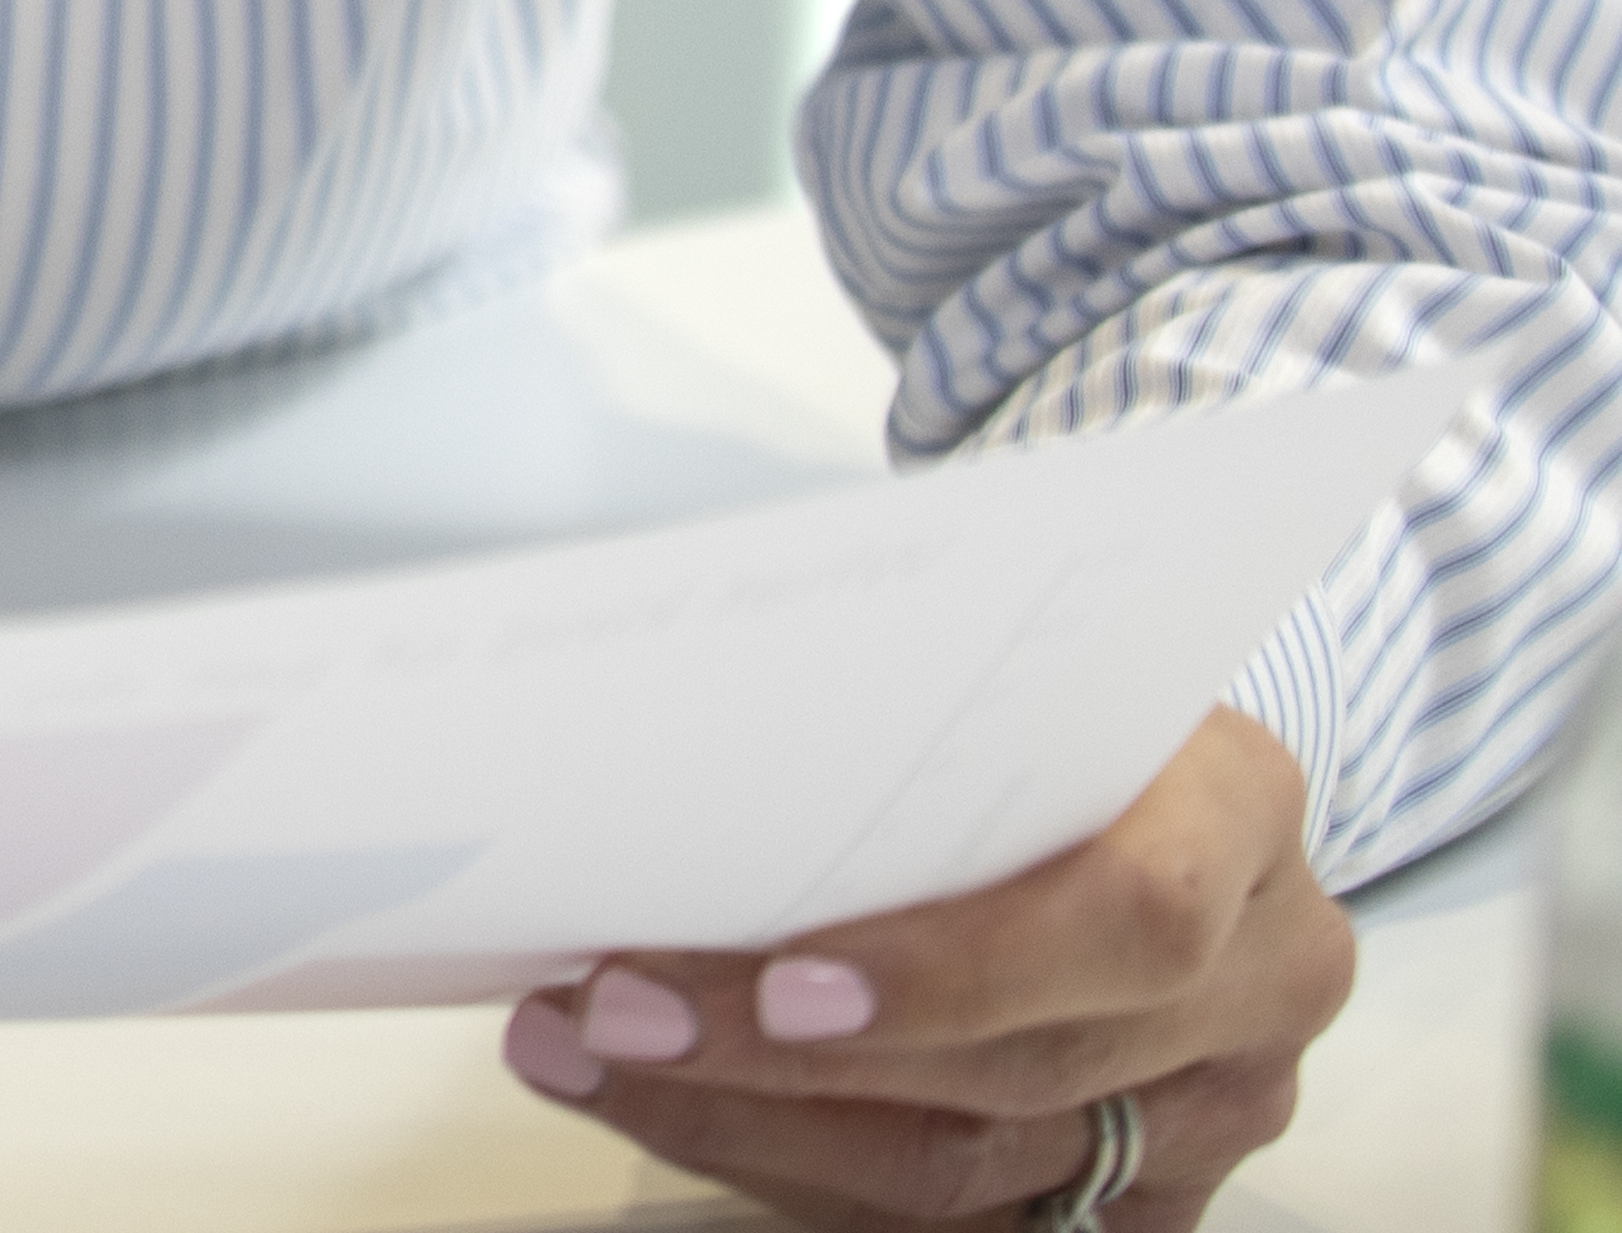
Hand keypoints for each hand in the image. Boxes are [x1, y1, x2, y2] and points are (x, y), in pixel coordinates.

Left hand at [507, 709, 1343, 1225]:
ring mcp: (1218, 1102)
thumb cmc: (1041, 710)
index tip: (785, 980)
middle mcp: (1262, 974)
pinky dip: (788, 1165)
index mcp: (1237, 807)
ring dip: (749, 1121)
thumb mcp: (1003, 668)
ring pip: (974, 1169)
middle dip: (784, 1057)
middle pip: (1023, 1066)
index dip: (959, 968)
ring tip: (583, 1051)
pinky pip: (961, 1217)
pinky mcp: (1152, 1192)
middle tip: (610, 1010)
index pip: (1130, 910)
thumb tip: (652, 746)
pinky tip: (666, 1106)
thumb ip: (895, 714)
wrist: (1155, 788)